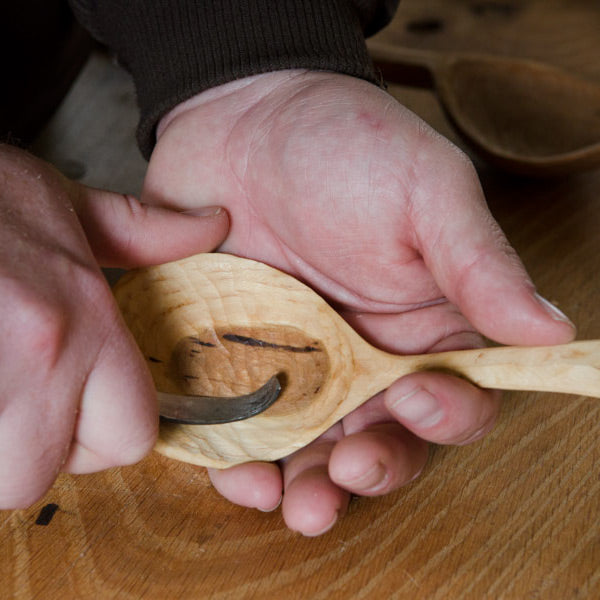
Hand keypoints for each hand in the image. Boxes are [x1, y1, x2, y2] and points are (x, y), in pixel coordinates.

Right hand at [0, 144, 227, 507]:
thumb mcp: (65, 205)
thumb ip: (146, 232)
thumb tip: (212, 224)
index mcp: (82, 321)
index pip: (130, 436)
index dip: (102, 435)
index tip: (77, 413)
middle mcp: (35, 355)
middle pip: (36, 473)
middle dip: (25, 452)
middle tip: (14, 402)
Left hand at [143, 70, 575, 534]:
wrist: (244, 117)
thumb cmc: (346, 145)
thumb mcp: (427, 192)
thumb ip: (480, 265)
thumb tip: (550, 331)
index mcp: (424, 324)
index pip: (453, 396)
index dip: (443, 416)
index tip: (413, 398)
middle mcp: (363, 356)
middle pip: (376, 440)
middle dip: (363, 474)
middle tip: (338, 484)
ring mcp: (296, 362)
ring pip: (307, 447)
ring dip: (299, 483)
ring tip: (284, 500)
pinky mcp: (235, 357)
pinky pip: (239, 422)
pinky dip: (236, 454)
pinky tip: (234, 467)